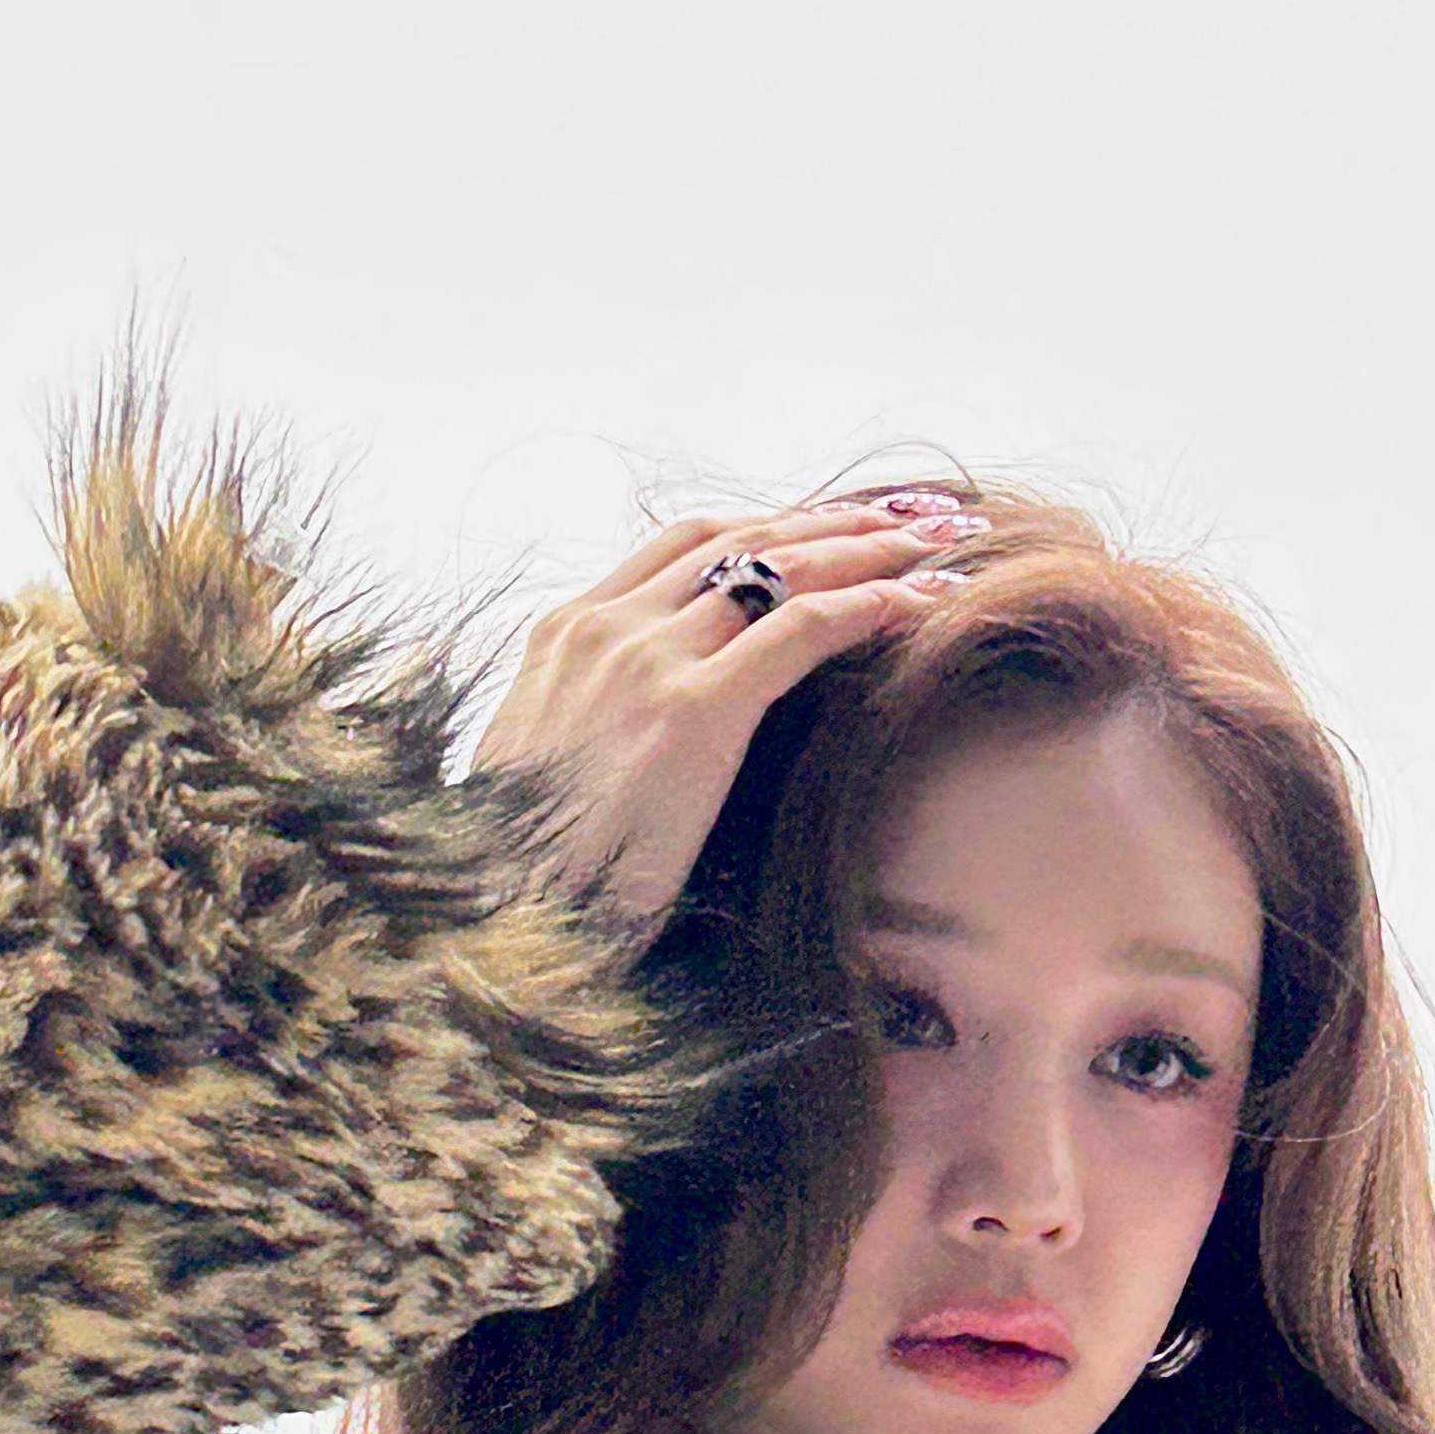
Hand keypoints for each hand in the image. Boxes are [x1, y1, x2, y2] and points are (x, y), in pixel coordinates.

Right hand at [468, 494, 989, 940]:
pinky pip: (803, 630)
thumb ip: (589, 726)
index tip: (830, 525)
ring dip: (868, 548)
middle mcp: (605, 627)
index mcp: (564, 633)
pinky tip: (923, 602)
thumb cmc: (521, 868)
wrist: (496, 916)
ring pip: (781, 567)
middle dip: (835, 520)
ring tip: (938, 544)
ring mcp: (648, 661)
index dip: (770, 525)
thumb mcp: (536, 772)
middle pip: (743, 538)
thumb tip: (629, 740)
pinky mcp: (694, 712)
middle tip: (912, 516)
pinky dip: (871, 604)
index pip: (686, 543)